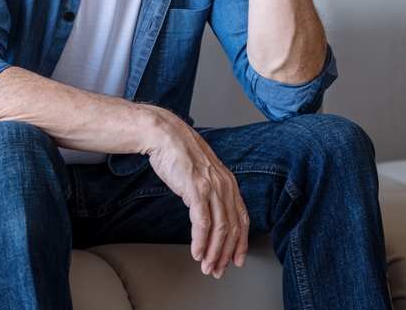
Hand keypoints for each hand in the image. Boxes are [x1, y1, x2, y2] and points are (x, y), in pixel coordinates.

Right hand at [144, 107, 249, 278]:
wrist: (164, 135)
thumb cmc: (179, 153)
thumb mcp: (203, 172)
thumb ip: (211, 190)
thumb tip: (211, 212)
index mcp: (228, 182)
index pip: (242, 219)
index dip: (241, 243)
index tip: (236, 260)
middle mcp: (224, 186)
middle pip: (232, 228)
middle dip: (226, 254)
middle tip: (218, 270)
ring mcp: (211, 187)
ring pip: (219, 229)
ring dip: (213, 252)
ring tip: (206, 266)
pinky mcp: (195, 189)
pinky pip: (202, 223)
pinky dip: (200, 242)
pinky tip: (196, 253)